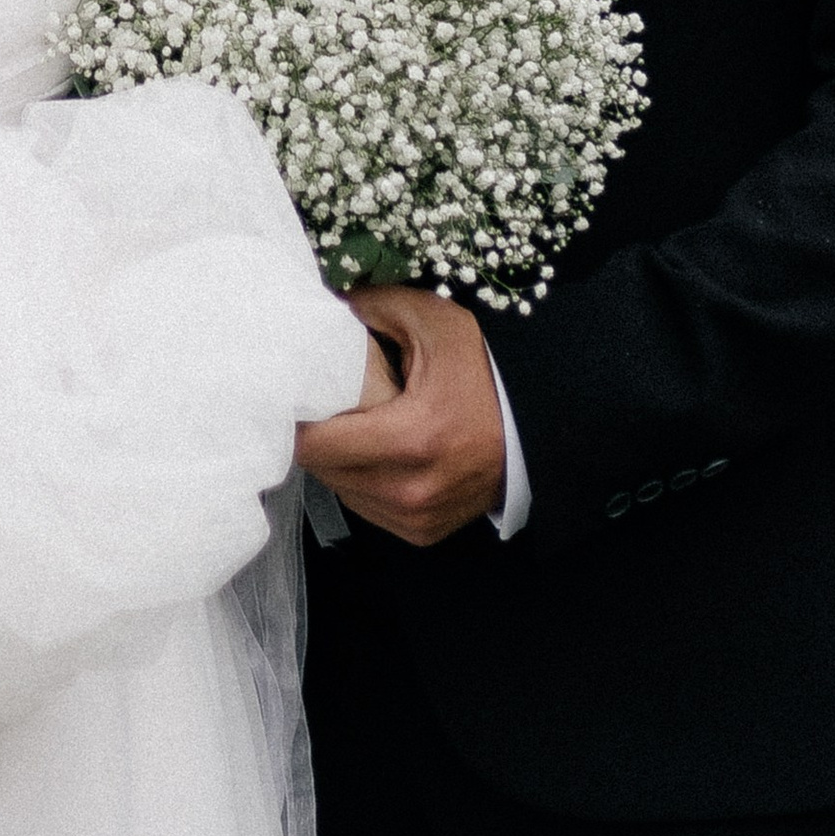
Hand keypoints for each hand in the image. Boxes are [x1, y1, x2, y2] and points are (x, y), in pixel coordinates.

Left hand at [295, 285, 505, 547]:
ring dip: (337, 460)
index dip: (299, 415)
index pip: (315, 444)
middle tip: (323, 402)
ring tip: (353, 424)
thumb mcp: (435, 322)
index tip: (298, 391)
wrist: (535, 427)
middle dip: (315, 434)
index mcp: (413, 437)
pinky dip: (361, 481)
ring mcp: (417, 517)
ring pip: (340, 490)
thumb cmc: (483, 373)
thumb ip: (373, 305)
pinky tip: (376, 452)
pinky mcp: (421, 532)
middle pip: (322, 469)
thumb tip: (323, 303)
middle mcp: (412, 489)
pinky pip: (365, 507)